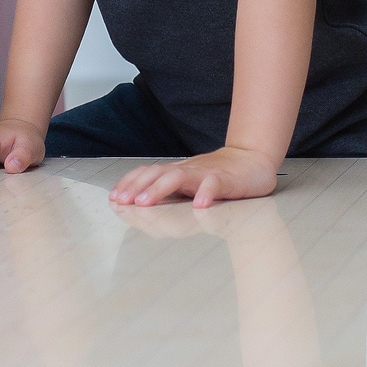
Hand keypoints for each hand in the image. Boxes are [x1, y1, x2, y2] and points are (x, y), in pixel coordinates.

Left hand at [109, 145, 276, 208]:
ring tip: (145, 202)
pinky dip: (206, 193)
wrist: (253, 161)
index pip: (148, 173)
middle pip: (157, 173)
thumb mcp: (189, 183)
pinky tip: (200, 205)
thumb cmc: (218, 176)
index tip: (113, 197)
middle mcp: (187, 170)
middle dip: (137, 187)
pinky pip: (215, 184)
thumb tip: (138, 203)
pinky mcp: (227, 180)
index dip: (129, 184)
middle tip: (122, 202)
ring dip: (159, 188)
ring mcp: (206, 174)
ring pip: (179, 177)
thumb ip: (169, 190)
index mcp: (177, 172)